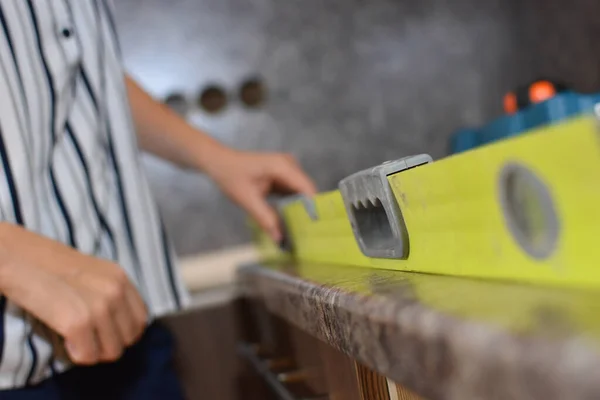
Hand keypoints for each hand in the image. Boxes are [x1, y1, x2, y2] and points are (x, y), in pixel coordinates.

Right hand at [0, 224, 147, 364]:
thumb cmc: (51, 267)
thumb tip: (123, 325)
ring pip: (111, 352)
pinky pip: (88, 356)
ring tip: (75, 336)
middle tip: (88, 336)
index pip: (141, 319)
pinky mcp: (79, 323)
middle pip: (129, 338)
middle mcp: (116, 291)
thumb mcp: (95, 273)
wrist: (20, 259)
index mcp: (121, 278)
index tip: (105, 332)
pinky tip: (65, 338)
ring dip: (93, 350)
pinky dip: (76, 353)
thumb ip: (113, 293)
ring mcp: (99, 307)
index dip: (123, 331)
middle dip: (109, 343)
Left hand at [206, 149, 316, 241]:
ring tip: (300, 232)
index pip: (307, 188)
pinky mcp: (283, 177)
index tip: (315, 229)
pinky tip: (290, 222)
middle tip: (307, 236)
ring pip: (301, 194)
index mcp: (282, 166)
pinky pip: (293, 193)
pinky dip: (292, 207)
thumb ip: (265, 218)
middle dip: (307, 212)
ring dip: (300, 211)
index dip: (314, 208)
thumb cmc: (230, 175)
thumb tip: (279, 239)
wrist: (219, 162)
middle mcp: (289, 165)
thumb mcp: (246, 199)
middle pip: (307, 191)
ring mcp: (287, 170)